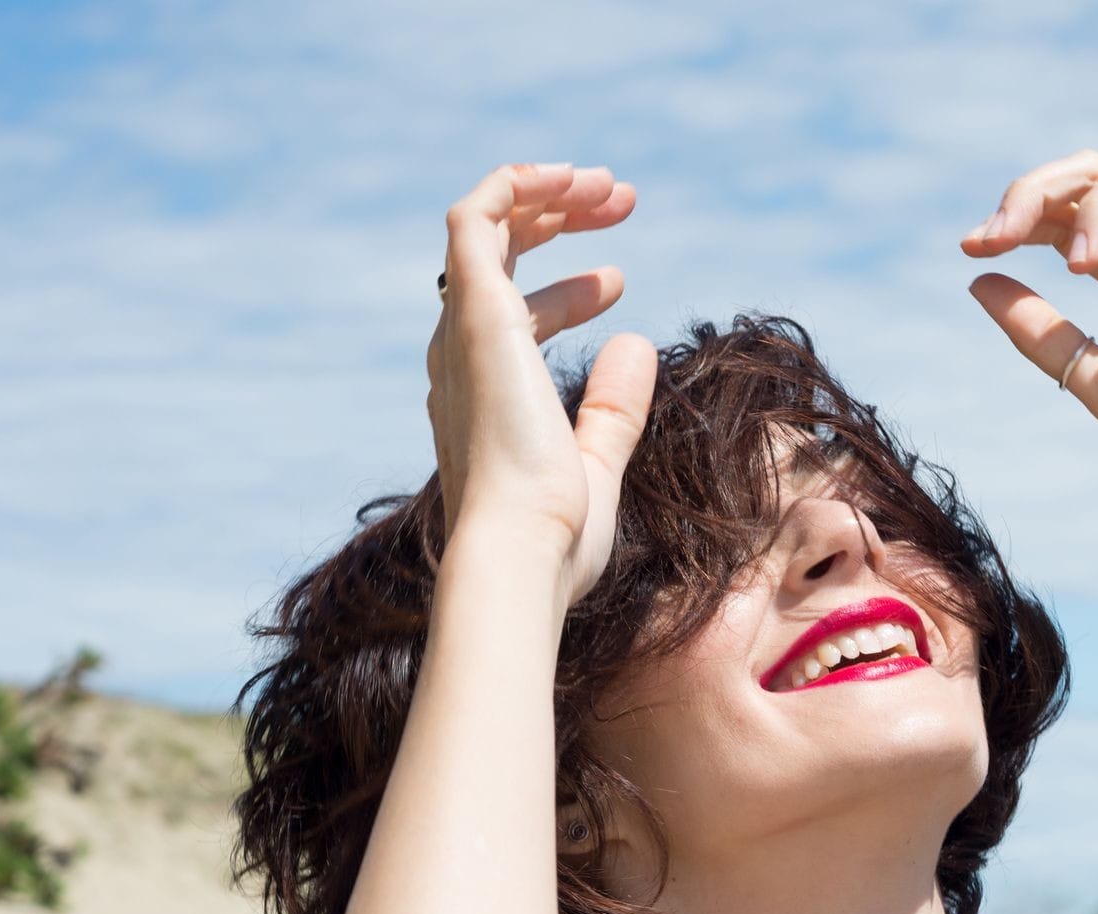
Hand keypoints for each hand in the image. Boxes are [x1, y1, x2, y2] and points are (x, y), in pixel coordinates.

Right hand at [426, 162, 658, 604]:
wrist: (521, 552)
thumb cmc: (553, 534)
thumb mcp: (596, 464)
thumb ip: (613, 408)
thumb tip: (638, 344)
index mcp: (483, 398)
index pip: (513, 318)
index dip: (567, 291)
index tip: (619, 283)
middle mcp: (460, 359)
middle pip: (498, 259)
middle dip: (558, 221)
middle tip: (621, 204)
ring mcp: (462, 335)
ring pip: (488, 228)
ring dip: (548, 194)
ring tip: (611, 186)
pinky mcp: (474, 314)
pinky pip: (476, 217)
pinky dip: (519, 185)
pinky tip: (572, 177)